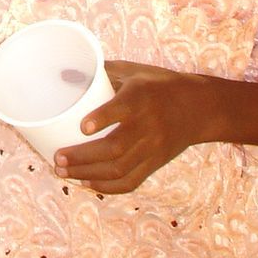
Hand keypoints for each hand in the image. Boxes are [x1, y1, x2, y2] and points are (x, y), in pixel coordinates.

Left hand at [52, 60, 210, 195]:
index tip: (82, 126)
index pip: (123, 110)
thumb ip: (102, 72)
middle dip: (83, 156)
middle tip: (58, 158)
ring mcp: (153, 148)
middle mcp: (149, 125)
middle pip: (115, 147)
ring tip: (62, 172)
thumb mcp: (134, 71)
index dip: (102, 119)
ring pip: (119, 168)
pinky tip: (87, 184)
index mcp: (142, 97)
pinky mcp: (156, 164)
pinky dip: (108, 187)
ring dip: (88, 174)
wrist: (200, 108)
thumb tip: (64, 74)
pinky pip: (131, 181)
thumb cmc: (158, 85)